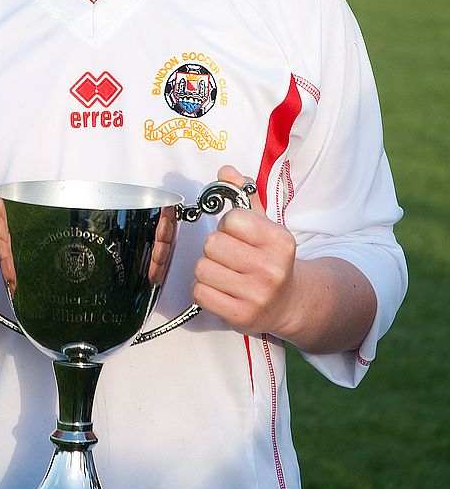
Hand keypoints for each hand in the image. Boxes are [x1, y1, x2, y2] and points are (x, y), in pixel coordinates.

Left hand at [192, 164, 298, 337]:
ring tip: (226, 272)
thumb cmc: (270, 257)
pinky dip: (204, 288)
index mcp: (280, 241)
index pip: (232, 219)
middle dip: (216, 247)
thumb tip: (225, 171)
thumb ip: (244, 193)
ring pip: (202, 268)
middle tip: (230, 254)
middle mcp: (271, 270)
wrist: (289, 302)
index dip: (228, 224)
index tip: (238, 234)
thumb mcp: (265, 223)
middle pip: (212, 244)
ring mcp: (257, 296)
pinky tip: (221, 288)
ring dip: (208, 268)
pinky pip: (199, 292)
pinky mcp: (241, 317)